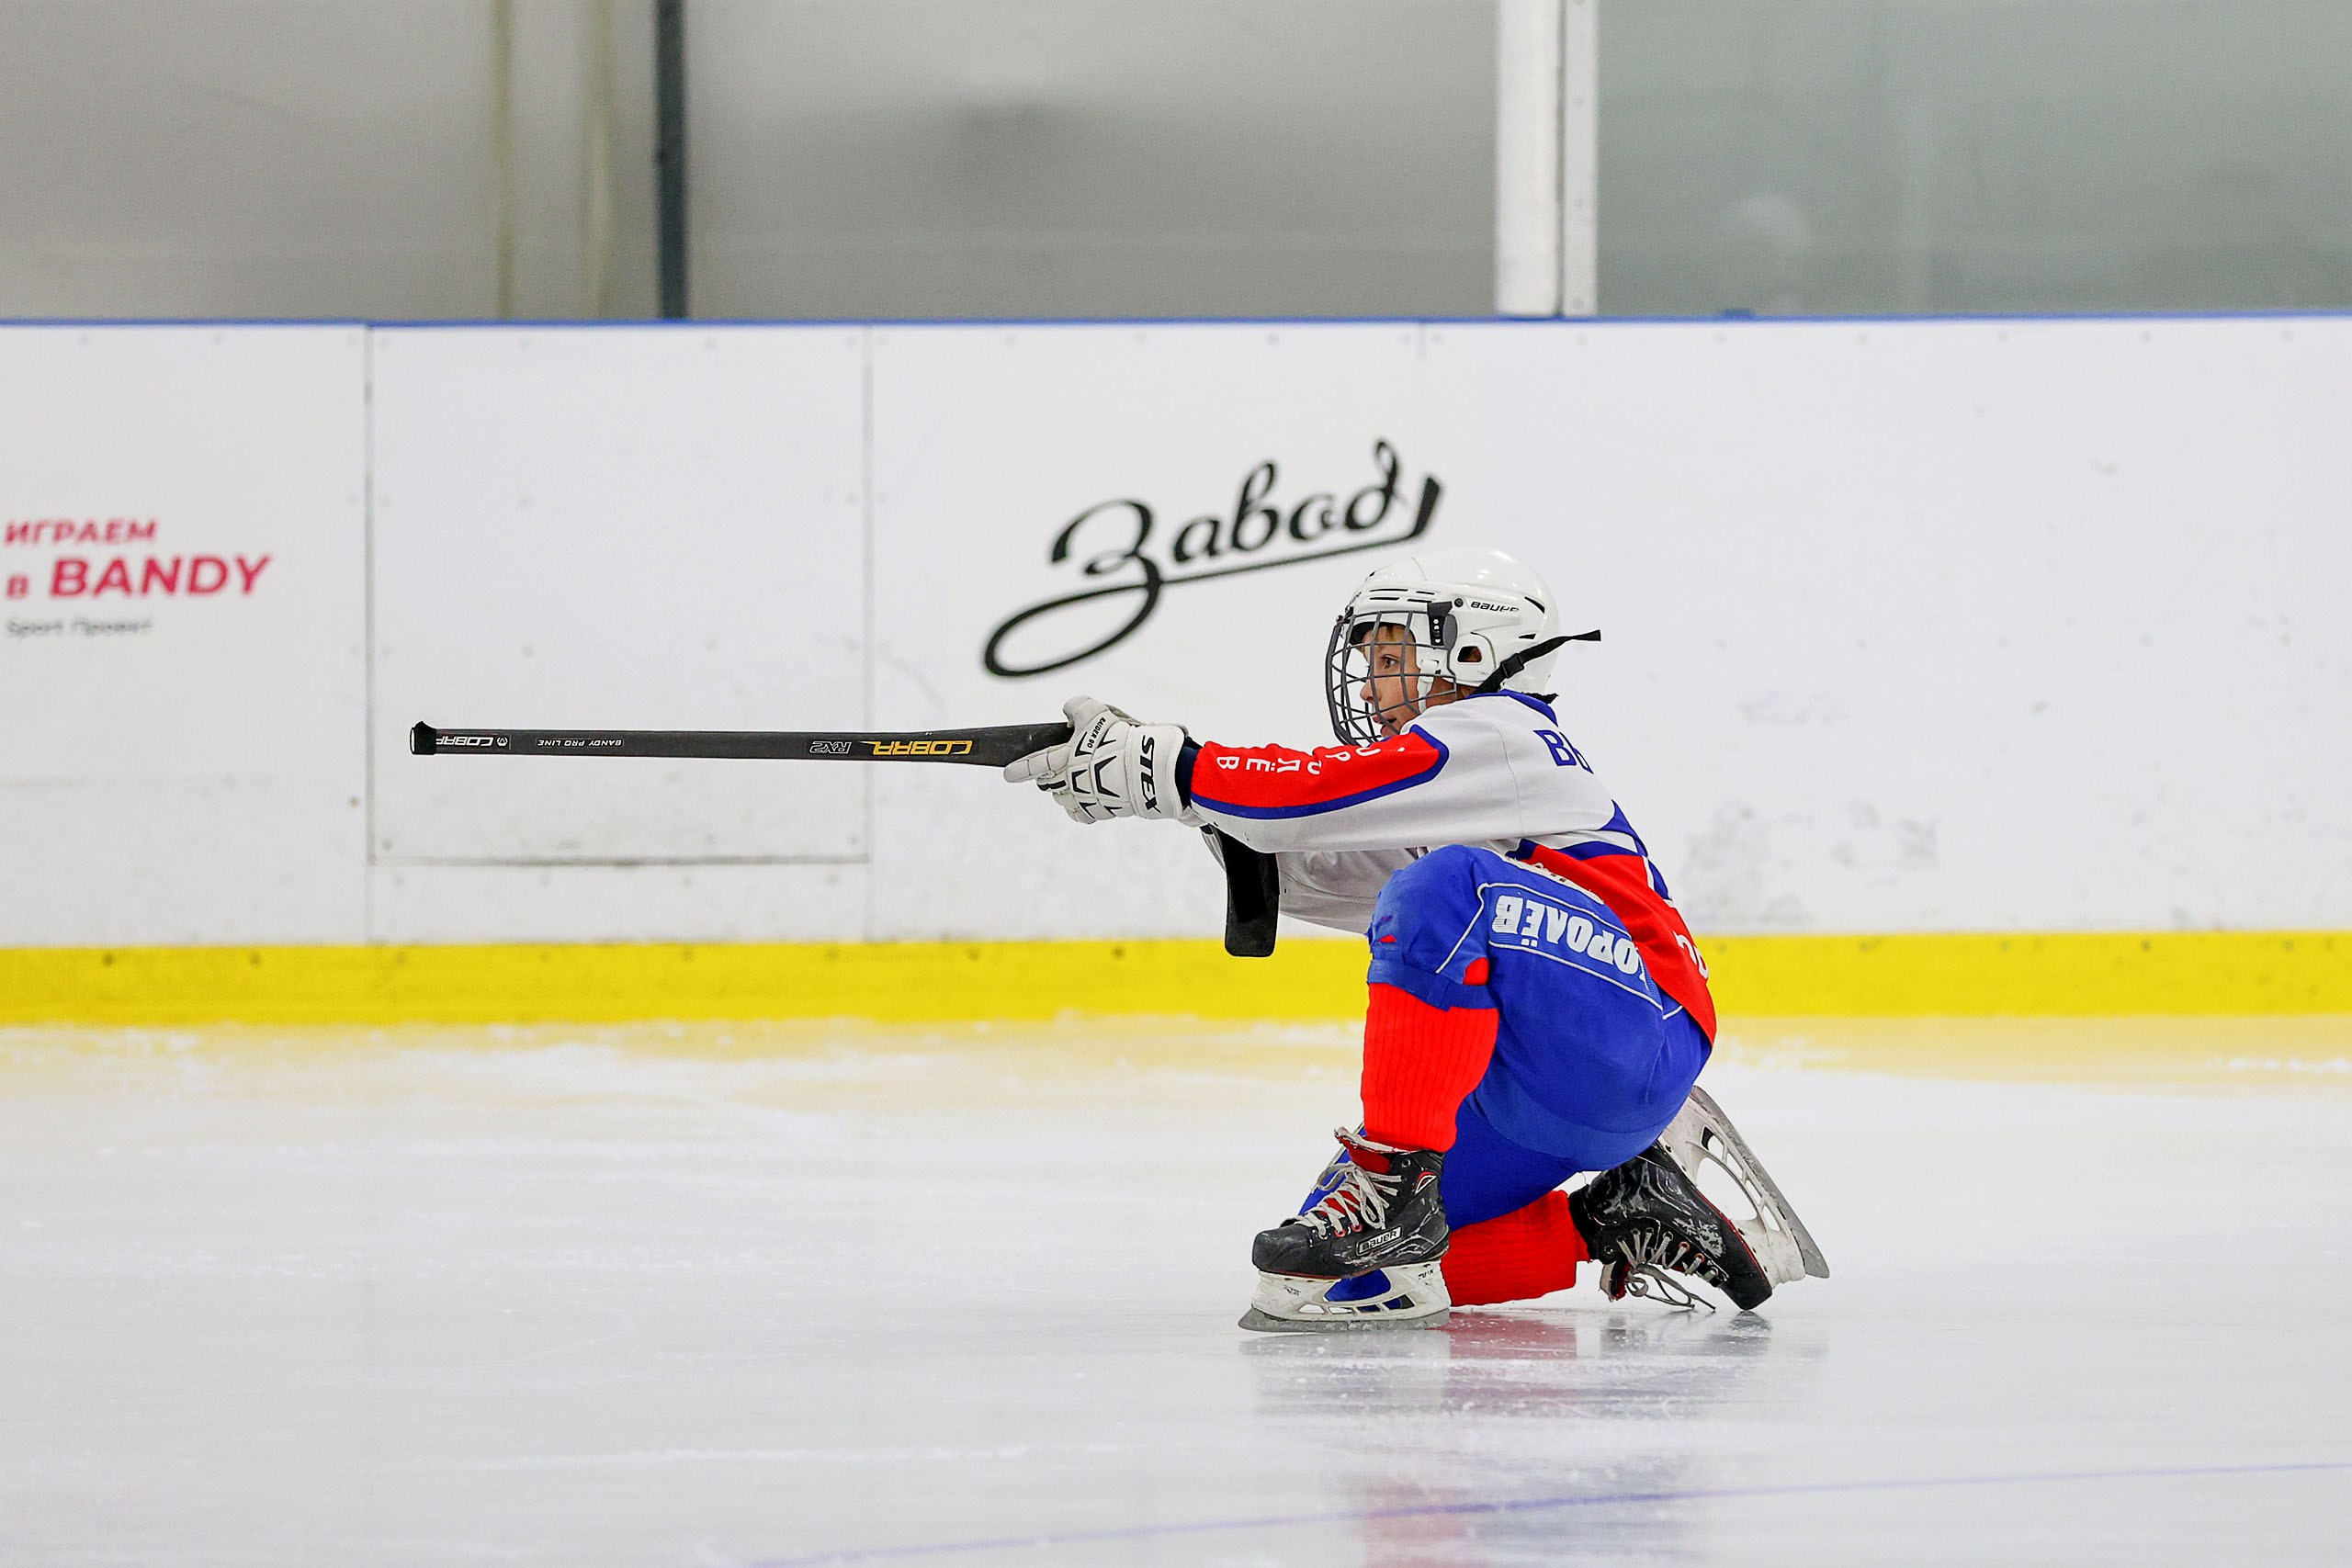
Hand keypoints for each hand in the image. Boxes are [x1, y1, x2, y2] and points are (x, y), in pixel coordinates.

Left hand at [1003, 696, 1192, 824]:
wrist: (1146, 767)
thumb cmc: (1119, 737)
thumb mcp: (1095, 710)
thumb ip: (1075, 707)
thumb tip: (1068, 713)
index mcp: (1063, 760)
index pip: (1035, 765)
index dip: (1020, 769)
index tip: (1007, 774)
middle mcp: (1069, 783)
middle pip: (1048, 784)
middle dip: (1047, 778)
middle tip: (1053, 772)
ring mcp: (1084, 800)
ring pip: (1063, 799)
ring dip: (1065, 791)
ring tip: (1075, 782)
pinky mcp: (1100, 812)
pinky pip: (1082, 815)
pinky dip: (1081, 808)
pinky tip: (1086, 800)